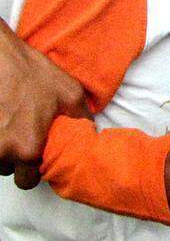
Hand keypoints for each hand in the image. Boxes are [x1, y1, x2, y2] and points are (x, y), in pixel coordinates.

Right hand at [0, 20, 89, 188]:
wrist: (0, 58)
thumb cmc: (32, 73)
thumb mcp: (70, 94)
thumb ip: (82, 120)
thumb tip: (90, 136)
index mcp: (29, 148)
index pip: (28, 182)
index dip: (34, 170)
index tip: (38, 157)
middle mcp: (2, 151)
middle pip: (9, 171)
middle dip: (17, 160)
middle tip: (26, 137)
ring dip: (3, 149)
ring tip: (14, 125)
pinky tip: (2, 121)